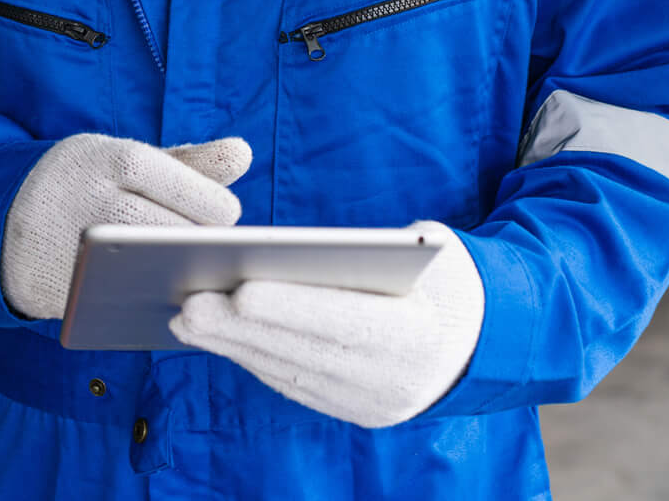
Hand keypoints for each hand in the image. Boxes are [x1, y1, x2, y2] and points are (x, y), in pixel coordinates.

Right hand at [1, 133, 250, 320]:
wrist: (1, 218)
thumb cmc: (86, 184)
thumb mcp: (127, 160)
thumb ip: (188, 161)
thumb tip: (245, 153)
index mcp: (105, 157)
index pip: (173, 179)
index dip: (208, 201)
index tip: (226, 216)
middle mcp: (83, 197)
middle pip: (158, 226)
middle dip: (193, 241)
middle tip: (214, 250)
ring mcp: (65, 245)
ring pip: (135, 264)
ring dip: (172, 272)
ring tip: (194, 272)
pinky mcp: (56, 287)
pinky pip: (109, 298)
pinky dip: (139, 299)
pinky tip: (162, 297)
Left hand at [167, 221, 484, 428]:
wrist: (481, 345)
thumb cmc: (447, 280)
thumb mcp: (431, 255)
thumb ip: (376, 256)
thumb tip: (302, 256)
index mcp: (420, 336)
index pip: (347, 324)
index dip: (291, 309)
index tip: (240, 289)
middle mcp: (393, 381)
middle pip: (306, 354)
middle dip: (242, 330)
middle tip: (190, 304)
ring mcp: (369, 405)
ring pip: (290, 374)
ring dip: (233, 347)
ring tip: (188, 316)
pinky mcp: (349, 412)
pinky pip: (293, 384)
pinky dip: (252, 358)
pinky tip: (217, 335)